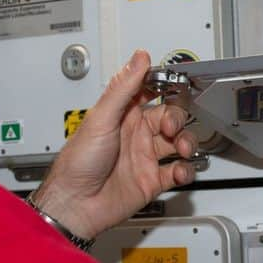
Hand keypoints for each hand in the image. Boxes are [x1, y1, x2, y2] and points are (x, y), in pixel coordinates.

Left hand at [31, 50, 196, 239]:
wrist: (75, 204)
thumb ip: (123, 88)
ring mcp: (144, 158)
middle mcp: (135, 134)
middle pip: (169, 117)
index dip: (164, 86)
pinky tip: (179, 170)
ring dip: (186, 142)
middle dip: (177, 119)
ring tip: (182, 148)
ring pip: (178, 143)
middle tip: (170, 127)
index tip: (177, 83)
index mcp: (122, 115)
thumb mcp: (101, 118)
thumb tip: (139, 58)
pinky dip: (184, 170)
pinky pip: (177, 172)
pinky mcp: (151, 181)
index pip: (149, 92)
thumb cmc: (78, 162)